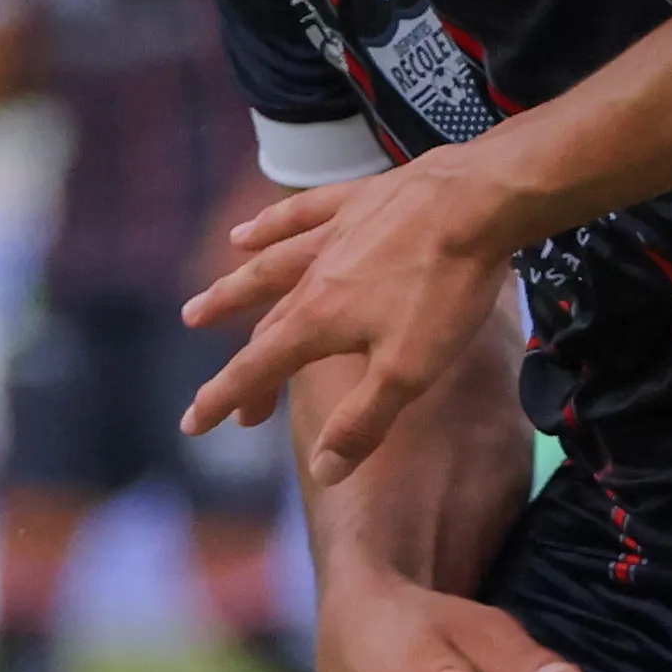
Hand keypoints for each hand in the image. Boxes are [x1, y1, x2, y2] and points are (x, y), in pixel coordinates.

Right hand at [184, 171, 507, 481]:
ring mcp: (332, 236)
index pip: (257, 369)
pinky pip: (299, 215)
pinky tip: (246, 234)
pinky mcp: (356, 202)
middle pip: (266, 328)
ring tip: (199, 309)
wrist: (479, 200)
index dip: (224, 399)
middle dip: (243, 368)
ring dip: (232, 292)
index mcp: (319, 321)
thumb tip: (323, 471)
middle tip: (228, 401)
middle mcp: (312, 277)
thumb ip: (363, 421)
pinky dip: (268, 227)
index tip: (193, 424)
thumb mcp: (408, 370)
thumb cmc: (446, 288)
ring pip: (268, 268)